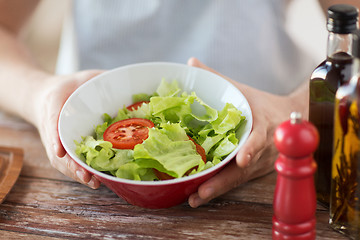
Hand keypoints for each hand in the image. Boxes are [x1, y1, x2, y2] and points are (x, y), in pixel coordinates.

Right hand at [34, 70, 103, 188]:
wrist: (47, 98)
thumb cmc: (68, 88)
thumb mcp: (83, 77)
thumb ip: (100, 78)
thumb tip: (124, 80)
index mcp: (53, 107)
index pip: (52, 122)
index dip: (55, 136)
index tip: (59, 150)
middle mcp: (53, 130)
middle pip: (58, 150)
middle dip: (71, 165)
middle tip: (85, 175)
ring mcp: (57, 143)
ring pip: (63, 162)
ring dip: (77, 173)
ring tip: (94, 183)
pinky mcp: (65, 150)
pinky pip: (70, 162)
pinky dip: (80, 172)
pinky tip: (96, 181)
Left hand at [187, 58, 304, 206]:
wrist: (290, 120)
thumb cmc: (262, 104)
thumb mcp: (241, 90)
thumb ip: (217, 77)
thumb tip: (191, 63)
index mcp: (262, 125)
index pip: (259, 139)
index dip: (252, 149)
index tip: (243, 160)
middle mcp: (262, 149)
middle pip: (243, 169)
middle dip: (223, 182)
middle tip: (202, 192)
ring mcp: (259, 163)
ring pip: (238, 180)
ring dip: (217, 190)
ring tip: (194, 199)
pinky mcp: (254, 172)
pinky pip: (236, 181)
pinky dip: (219, 188)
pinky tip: (199, 195)